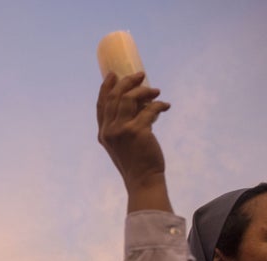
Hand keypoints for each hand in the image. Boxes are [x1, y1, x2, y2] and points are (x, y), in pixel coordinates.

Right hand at [97, 72, 171, 211]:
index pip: (101, 104)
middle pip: (115, 96)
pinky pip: (149, 109)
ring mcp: (122, 131)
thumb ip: (124, 125)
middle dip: (127, 82)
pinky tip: (165, 106)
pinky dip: (159, 105)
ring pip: (130, 98)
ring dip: (144, 91)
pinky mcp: (138, 131)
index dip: (106, 87)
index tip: (113, 74)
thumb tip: (141, 103)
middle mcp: (109, 130)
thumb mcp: (122, 144)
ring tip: (156, 91)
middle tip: (141, 75)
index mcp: (103, 133)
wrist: (143, 180)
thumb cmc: (136, 163)